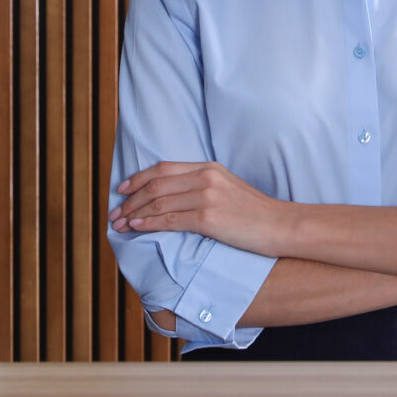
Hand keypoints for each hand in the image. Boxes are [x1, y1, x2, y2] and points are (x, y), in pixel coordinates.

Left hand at [110, 161, 293, 255]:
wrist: (281, 225)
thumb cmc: (256, 214)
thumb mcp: (228, 189)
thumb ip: (203, 187)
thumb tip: (175, 198)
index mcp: (208, 168)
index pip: (163, 169)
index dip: (138, 178)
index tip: (122, 190)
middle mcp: (205, 178)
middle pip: (155, 184)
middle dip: (130, 199)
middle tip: (115, 212)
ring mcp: (206, 197)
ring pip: (158, 203)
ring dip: (134, 213)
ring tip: (120, 224)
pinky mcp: (208, 218)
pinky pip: (169, 220)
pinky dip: (148, 224)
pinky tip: (136, 228)